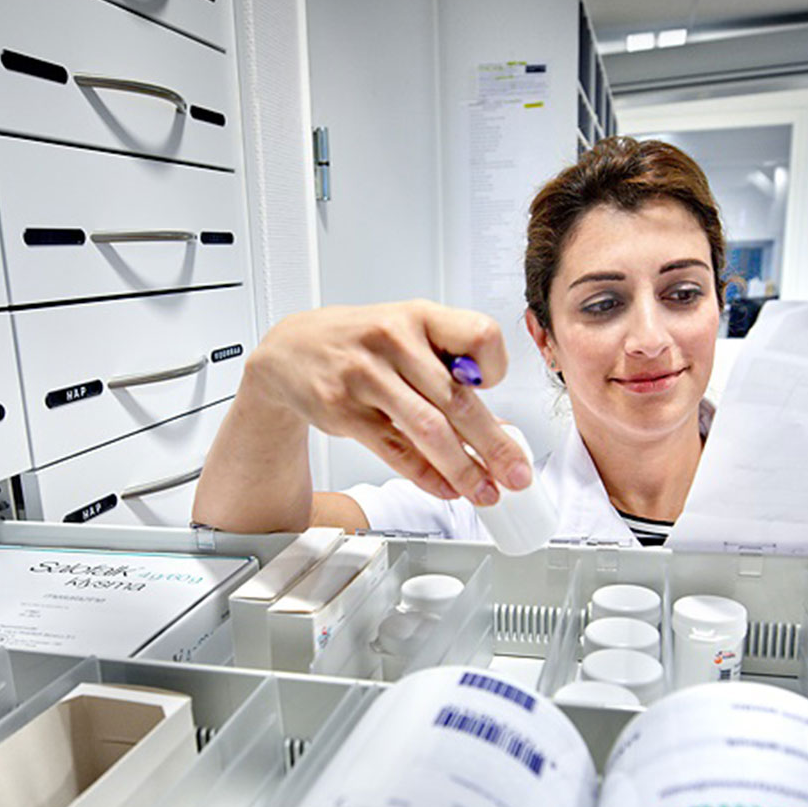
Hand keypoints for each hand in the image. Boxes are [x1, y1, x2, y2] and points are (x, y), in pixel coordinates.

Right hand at [239, 300, 533, 503]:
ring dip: (463, 468)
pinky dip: (426, 475)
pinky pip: (395, 450)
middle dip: (494, 445)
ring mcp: (365, 376)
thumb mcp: (405, 332)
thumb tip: (496, 427)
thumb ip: (447, 369)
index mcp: (419, 315)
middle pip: (457, 398)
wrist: (290, 351)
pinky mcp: (343, 411)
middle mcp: (394, 340)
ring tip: (485, 491)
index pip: (480, 335)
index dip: (495, 368)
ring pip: (428, 430)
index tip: (495, 392)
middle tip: (516, 474)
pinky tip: (446, 488)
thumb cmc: (360, 343)